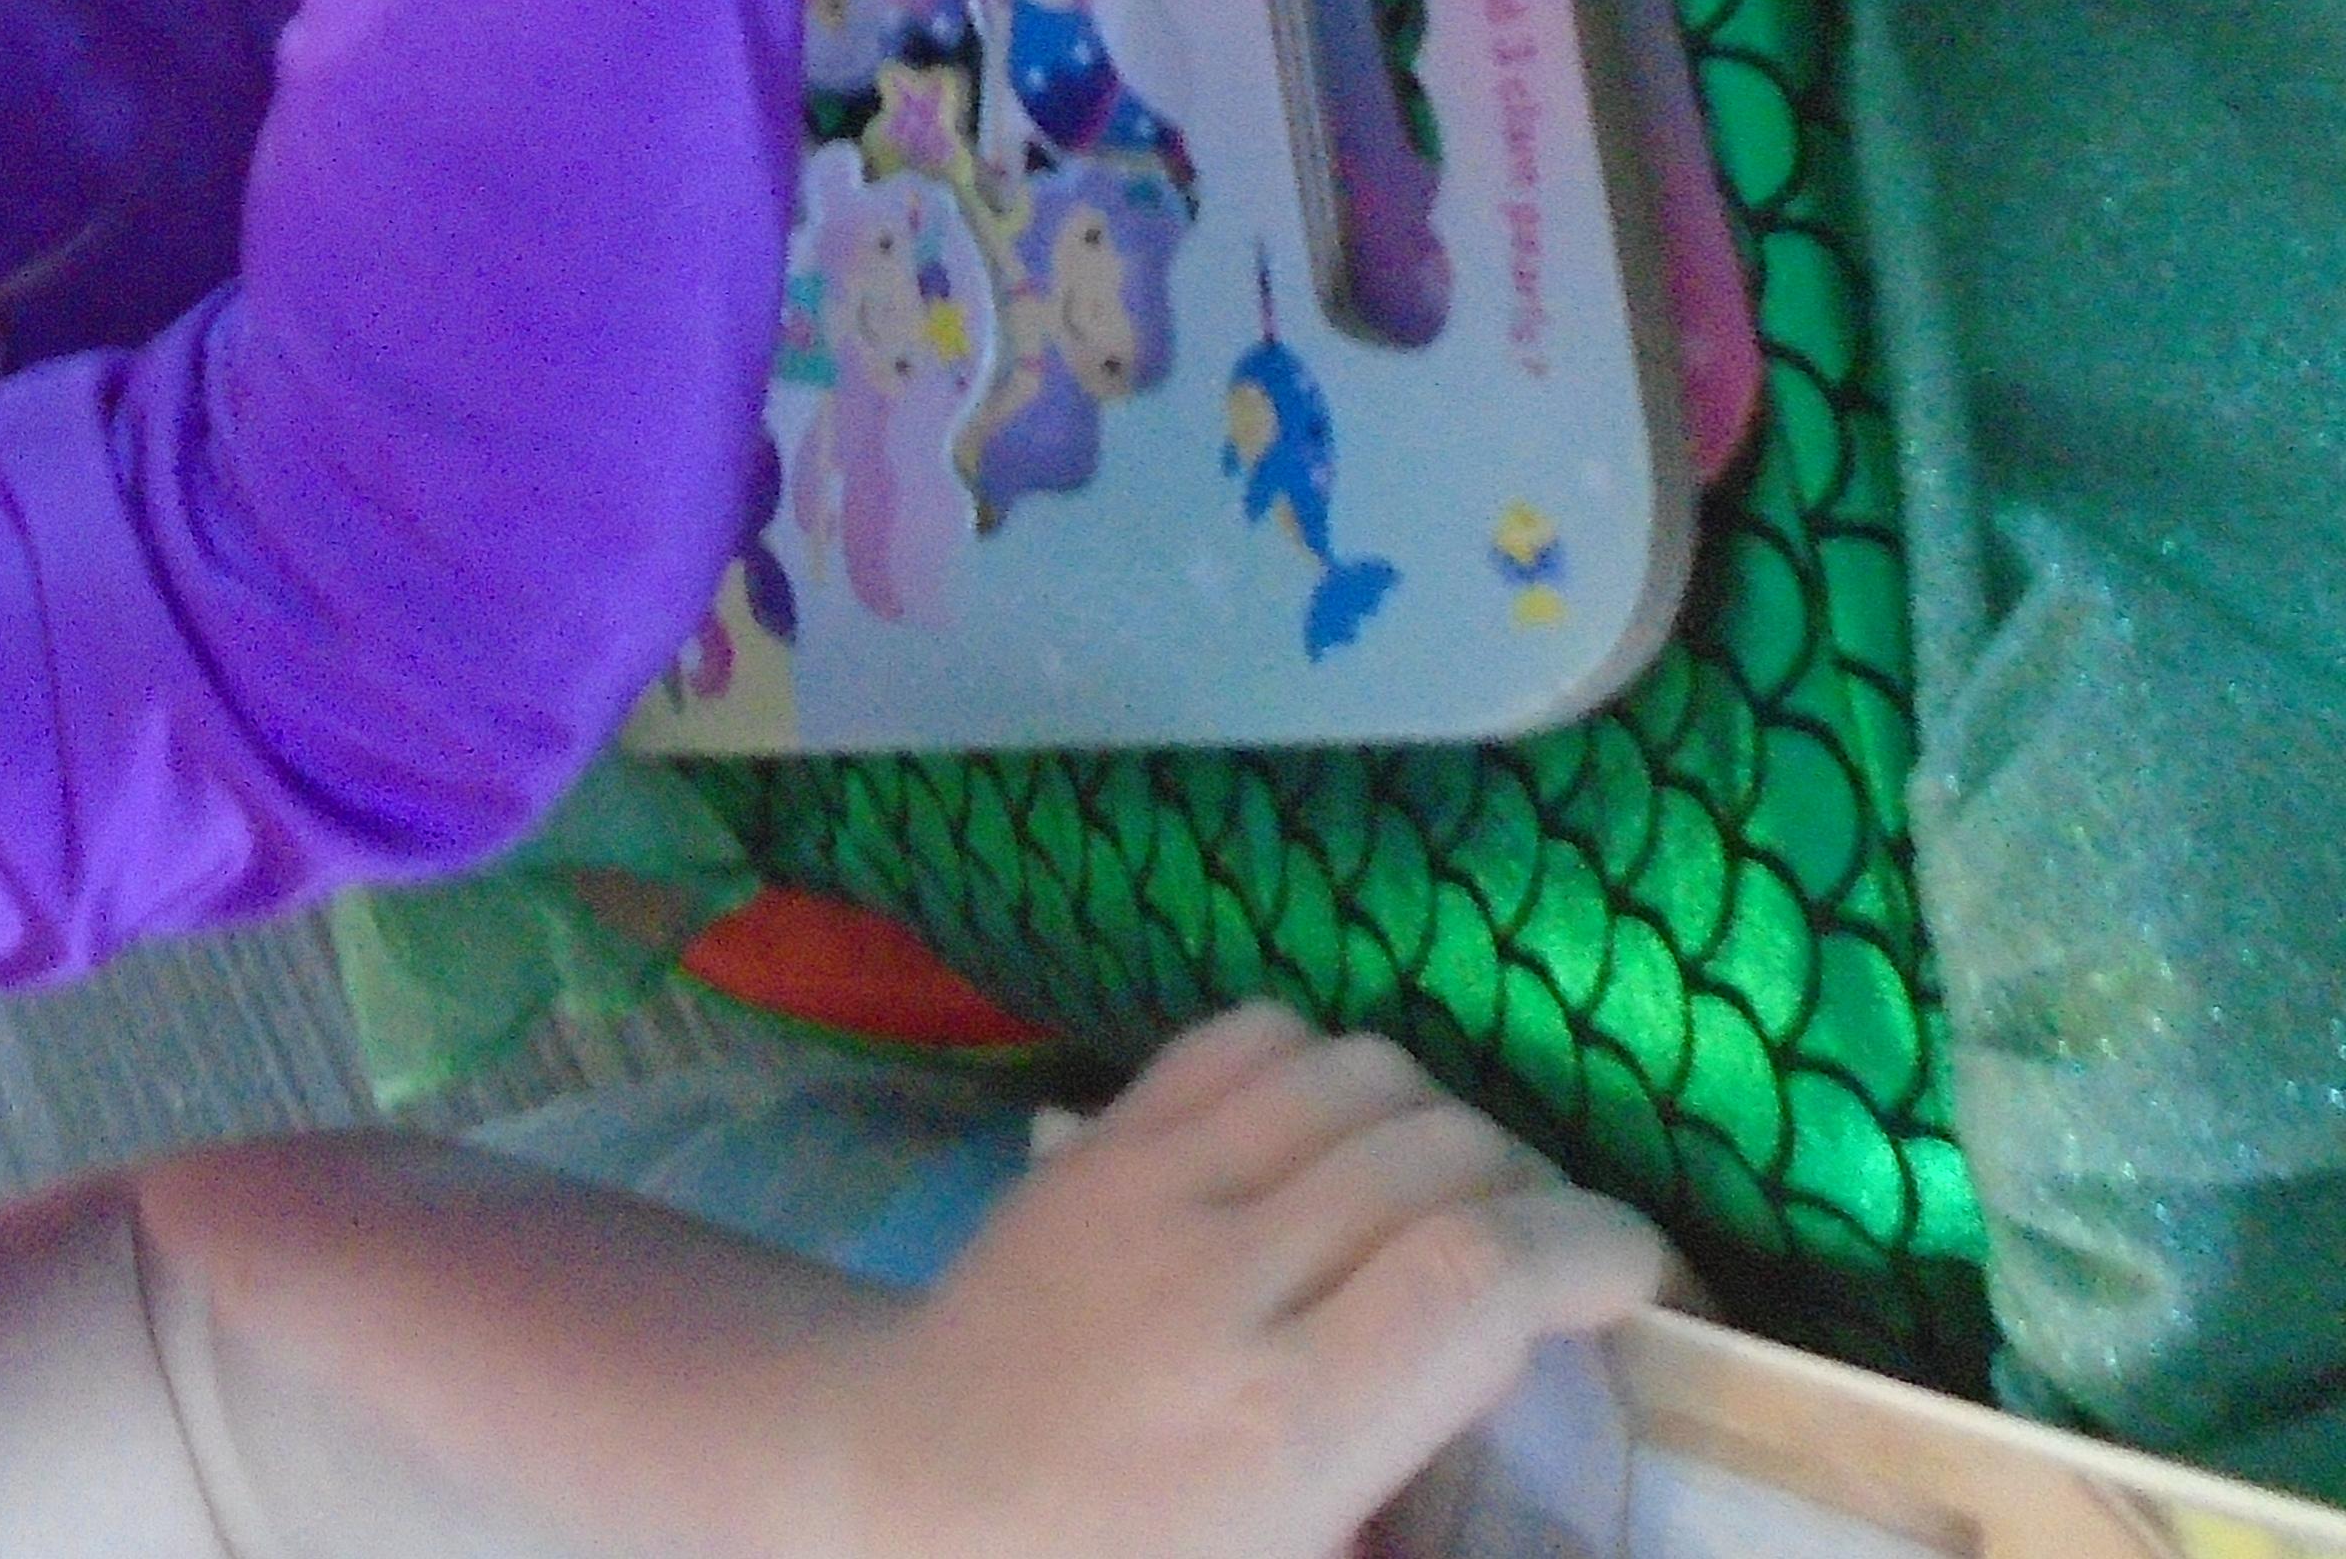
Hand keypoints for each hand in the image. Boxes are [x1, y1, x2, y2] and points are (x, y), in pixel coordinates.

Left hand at [808, 1009, 1671, 1558]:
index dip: (1594, 1250)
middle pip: (1440, 1155)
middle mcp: (1220, 1283)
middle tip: (1558, 1262)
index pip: (1475, 1273)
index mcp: (1279, 1425)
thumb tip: (1562, 1506)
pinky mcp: (1098, 1137)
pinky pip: (1252, 1035)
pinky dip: (1332, 1064)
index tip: (1646, 1285)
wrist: (899, 1488)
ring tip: (1456, 1205)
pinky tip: (1343, 1144)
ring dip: (1444, 1123)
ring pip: (1359, 1074)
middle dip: (1537, 1191)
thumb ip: (1424, 1523)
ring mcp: (1145, 1187)